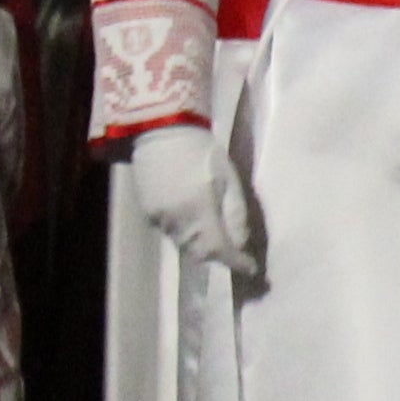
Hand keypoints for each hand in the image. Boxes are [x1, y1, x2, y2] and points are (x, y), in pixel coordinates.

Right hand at [125, 122, 260, 273]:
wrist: (162, 133)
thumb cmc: (202, 151)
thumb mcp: (229, 178)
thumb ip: (236, 213)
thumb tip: (241, 242)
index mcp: (199, 210)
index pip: (219, 249)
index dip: (236, 262)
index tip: (250, 267)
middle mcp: (176, 221)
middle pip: (200, 252)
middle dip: (219, 256)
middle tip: (238, 257)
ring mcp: (159, 219)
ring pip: (185, 245)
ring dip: (203, 247)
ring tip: (219, 242)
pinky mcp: (149, 214)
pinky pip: (172, 234)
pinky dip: (187, 236)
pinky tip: (197, 225)